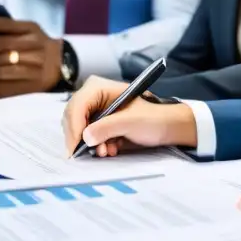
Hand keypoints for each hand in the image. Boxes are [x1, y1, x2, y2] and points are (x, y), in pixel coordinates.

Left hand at [0, 17, 62, 97]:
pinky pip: (10, 78)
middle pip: (0, 43)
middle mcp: (34, 42)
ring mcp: (36, 61)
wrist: (62, 63)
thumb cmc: (35, 47)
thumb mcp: (26, 32)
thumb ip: (4, 31)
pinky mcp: (36, 78)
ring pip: (4, 62)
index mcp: (29, 27)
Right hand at [61, 76, 196, 157]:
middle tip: (91, 153)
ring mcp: (94, 111)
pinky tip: (109, 150)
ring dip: (89, 144)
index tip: (77, 146)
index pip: (77, 105)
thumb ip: (107, 127)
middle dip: (81, 137)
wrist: (167, 127)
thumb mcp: (131, 122)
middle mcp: (93, 97)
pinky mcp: (97, 124)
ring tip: (106, 152)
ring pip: (78, 129)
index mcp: (99, 87)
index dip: (75, 126)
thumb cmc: (153, 118)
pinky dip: (95, 146)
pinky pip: (86, 136)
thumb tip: (86, 137)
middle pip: (73, 118)